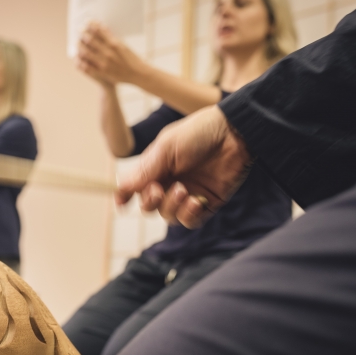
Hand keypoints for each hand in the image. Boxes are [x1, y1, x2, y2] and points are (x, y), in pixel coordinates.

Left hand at [75, 22, 147, 85]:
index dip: (91, 26)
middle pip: (90, 41)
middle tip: (79, 30)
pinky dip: (80, 61)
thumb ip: (111, 36)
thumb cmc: (131, 58)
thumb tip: (102, 27)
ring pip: (86, 53)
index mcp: (114, 44)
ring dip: (80, 46)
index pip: (99, 32)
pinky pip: (87, 67)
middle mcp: (108, 53)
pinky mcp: (102, 73)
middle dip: (83, 34)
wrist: (137, 74)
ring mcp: (104, 64)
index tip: (86, 22)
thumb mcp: (122, 44)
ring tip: (77, 42)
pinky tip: (77, 57)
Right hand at [116, 106, 252, 228]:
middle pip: (149, 206)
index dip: (125, 197)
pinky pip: (190, 221)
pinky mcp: (207, 203)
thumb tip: (120, 186)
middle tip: (158, 189)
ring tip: (183, 190)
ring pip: (168, 216)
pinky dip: (188, 215)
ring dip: (171, 206)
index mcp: (155, 168)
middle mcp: (169, 183)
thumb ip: (145, 170)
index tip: (121, 203)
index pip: (135, 188)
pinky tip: (195, 201)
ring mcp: (188, 194)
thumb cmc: (198, 133)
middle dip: (150, 201)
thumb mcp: (166, 148)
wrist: (234, 133)